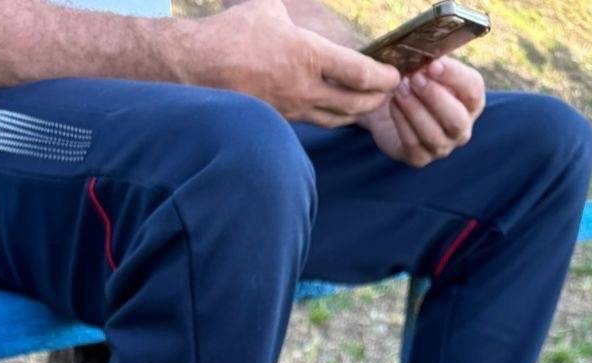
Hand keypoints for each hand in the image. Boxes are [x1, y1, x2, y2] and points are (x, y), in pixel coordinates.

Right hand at [195, 0, 399, 127]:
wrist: (198, 67)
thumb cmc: (232, 33)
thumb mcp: (269, 8)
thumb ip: (294, 13)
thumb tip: (298, 6)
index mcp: (308, 56)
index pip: (359, 74)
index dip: (382, 78)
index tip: (393, 75)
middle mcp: (305, 88)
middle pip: (354, 104)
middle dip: (376, 100)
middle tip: (387, 93)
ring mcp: (292, 108)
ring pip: (336, 119)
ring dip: (356, 113)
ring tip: (367, 105)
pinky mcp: (280, 119)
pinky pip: (314, 121)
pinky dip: (332, 118)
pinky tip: (336, 110)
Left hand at [362, 55, 484, 165]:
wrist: (392, 106)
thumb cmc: (416, 83)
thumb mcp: (428, 69)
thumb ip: (433, 65)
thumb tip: (429, 58)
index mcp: (471, 102)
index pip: (473, 90)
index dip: (455, 77)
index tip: (434, 64)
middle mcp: (462, 129)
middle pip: (456, 119)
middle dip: (434, 97)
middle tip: (415, 77)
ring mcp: (442, 147)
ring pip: (433, 134)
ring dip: (414, 109)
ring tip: (400, 88)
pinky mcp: (420, 159)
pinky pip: (413, 144)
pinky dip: (402, 121)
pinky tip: (393, 103)